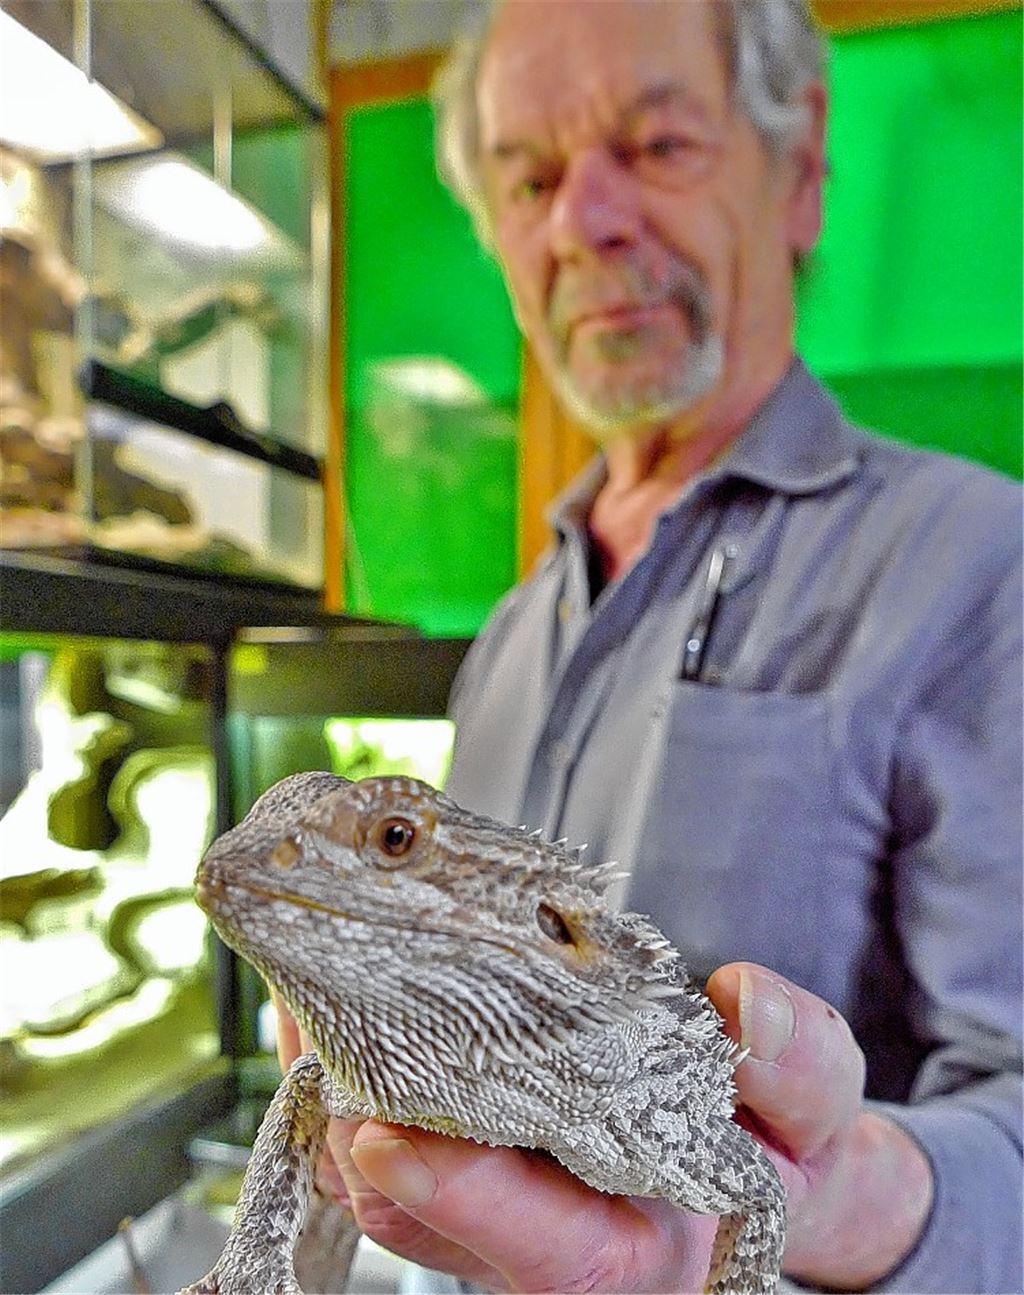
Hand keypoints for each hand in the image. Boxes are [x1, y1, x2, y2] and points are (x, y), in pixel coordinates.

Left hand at [275, 965, 932, 1292]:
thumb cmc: (780, 1143)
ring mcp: (494, 1218)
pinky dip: (345, 1078)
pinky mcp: (464, 1174)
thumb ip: (800, 1070)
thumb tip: (749, 1004)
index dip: (469, 1201)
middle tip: (316, 1043)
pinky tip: (322, 1013)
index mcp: (642, 1252)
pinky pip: (381, 1144)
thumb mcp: (818, 1110)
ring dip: (335, 1101)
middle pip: (432, 1224)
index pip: (551, 1251)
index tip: (391, 1138)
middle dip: (365, 1137)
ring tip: (302, 1009)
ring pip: (386, 1187)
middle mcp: (548, 1247)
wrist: (754, 1158)